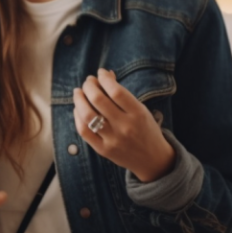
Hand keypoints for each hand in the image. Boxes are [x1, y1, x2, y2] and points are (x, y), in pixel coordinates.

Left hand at [72, 68, 174, 182]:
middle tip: (88, 82)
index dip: (104, 79)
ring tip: (78, 92)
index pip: (116, 91)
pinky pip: (84, 131)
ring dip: (79, 99)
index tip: (100, 73)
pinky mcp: (103, 150)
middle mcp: (125, 126)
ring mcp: (113, 139)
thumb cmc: (146, 129)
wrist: (153, 160)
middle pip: (98, 101)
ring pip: (88, 115)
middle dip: (89, 86)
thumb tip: (106, 74)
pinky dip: (78, 117)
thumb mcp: (140, 109)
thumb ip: (122, 93)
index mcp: (138, 113)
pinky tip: (78, 109)